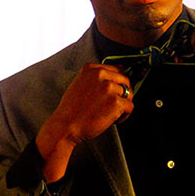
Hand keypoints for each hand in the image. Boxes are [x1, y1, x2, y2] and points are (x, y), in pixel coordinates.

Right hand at [36, 63, 133, 180]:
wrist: (65, 126)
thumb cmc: (71, 110)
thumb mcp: (80, 84)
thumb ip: (97, 77)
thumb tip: (120, 69)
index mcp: (91, 69)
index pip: (116, 69)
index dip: (116, 83)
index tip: (112, 93)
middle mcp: (100, 75)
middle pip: (125, 80)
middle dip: (121, 94)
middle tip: (111, 106)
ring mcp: (109, 87)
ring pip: (129, 93)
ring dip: (122, 105)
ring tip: (109, 113)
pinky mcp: (116, 102)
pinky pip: (130, 107)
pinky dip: (124, 116)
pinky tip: (112, 119)